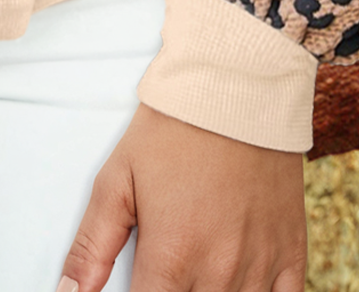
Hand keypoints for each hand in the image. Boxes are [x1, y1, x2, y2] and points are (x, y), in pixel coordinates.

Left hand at [56, 100, 307, 291]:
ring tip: (193, 269)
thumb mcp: (117, 179)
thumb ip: (92, 245)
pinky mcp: (291, 253)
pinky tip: (236, 280)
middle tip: (167, 269)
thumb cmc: (172, 130)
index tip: (138, 283)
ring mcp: (260, 265)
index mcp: (170, 256)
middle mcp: (218, 271)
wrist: (235, 88)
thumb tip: (67, 291)